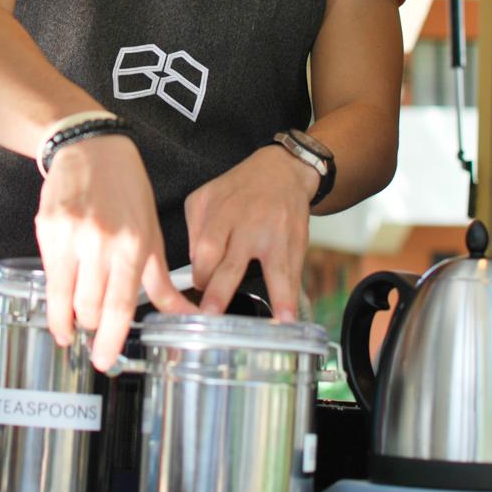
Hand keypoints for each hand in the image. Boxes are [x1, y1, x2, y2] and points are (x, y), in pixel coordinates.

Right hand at [35, 134, 194, 371]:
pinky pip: (49, 276)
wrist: (92, 150)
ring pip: (64, 298)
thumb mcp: (152, 233)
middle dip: (90, 326)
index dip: (111, 339)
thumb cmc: (127, 191)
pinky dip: (54, 293)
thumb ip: (162, 281)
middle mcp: (101, 242)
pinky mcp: (47, 229)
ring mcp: (71, 235)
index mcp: (133, 244)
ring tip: (70, 324)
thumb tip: (183, 315)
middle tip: (92, 331)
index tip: (103, 360)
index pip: (120, 304)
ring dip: (67, 318)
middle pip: (89, 308)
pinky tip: (60, 294)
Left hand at [184, 146, 319, 320]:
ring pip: (276, 270)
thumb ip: (195, 228)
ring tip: (278, 322)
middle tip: (212, 315)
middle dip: (221, 291)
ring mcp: (277, 235)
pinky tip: (292, 315)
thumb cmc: (240, 186)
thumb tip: (195, 264)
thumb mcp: (206, 195)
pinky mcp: (297, 242)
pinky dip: (294, 295)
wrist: (283, 169)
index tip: (198, 287)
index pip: (207, 248)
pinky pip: (294, 273)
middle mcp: (250, 225)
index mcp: (224, 213)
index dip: (200, 272)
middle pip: (232, 263)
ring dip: (278, 297)